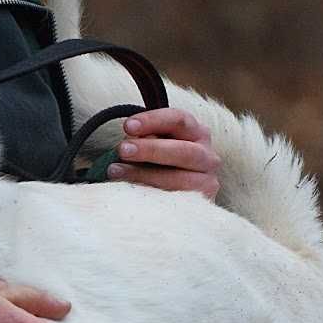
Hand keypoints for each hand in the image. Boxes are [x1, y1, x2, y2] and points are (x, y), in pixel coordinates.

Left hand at [106, 108, 220, 197]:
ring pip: (179, 179)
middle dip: (150, 150)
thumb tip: (131, 142)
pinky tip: (129, 191)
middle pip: (183, 150)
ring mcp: (207, 180)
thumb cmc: (159, 161)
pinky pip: (176, 200)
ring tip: (115, 171)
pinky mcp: (202, 202)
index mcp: (196, 132)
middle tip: (122, 150)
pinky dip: (151, 194)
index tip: (127, 126)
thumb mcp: (154, 144)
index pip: (178, 120)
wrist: (178, 193)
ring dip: (144, 175)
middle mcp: (207, 155)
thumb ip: (146, 139)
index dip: (153, 121)